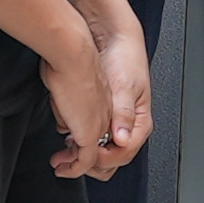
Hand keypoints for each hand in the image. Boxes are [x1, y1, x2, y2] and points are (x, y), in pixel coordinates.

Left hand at [43, 1, 152, 178]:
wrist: (114, 38)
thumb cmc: (125, 59)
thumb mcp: (125, 86)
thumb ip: (123, 113)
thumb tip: (121, 138)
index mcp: (140, 122)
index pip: (123, 154)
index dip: (102, 160)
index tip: (83, 157)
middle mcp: (127, 126)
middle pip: (111, 159)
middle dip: (88, 164)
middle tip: (67, 161)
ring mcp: (114, 122)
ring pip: (100, 151)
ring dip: (82, 153)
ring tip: (64, 150)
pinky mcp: (102, 115)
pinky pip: (92, 137)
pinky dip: (79, 140)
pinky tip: (66, 133)